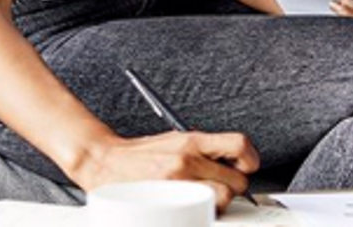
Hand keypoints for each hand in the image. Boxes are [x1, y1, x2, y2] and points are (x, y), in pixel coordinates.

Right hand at [74, 129, 259, 212]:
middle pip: (237, 181)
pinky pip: (200, 213)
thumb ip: (204, 149)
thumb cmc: (140, 154)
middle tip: (221, 188)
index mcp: (191, 141)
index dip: (250, 159)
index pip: (239, 145)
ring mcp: (176, 183)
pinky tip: (193, 211)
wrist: (103, 161)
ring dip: (219, 204)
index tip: (246, 167)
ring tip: (206, 201)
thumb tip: (232, 162)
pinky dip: (202, 214)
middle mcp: (186, 159)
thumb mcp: (176, 140)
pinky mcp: (166, 203)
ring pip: (222, 200)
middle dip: (234, 188)